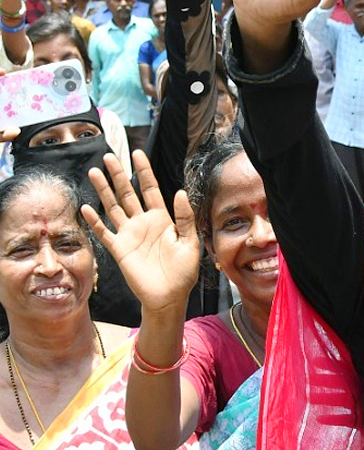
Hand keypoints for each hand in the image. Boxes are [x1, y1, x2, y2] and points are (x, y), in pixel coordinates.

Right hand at [81, 151, 199, 314]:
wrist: (169, 296)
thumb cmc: (183, 271)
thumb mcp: (190, 242)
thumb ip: (185, 218)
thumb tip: (180, 192)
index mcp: (162, 219)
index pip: (150, 189)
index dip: (143, 172)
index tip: (137, 153)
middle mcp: (143, 223)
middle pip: (128, 193)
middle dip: (118, 175)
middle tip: (109, 156)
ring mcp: (129, 235)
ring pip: (113, 207)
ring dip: (104, 190)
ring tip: (94, 172)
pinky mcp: (119, 250)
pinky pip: (104, 232)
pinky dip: (94, 221)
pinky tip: (86, 207)